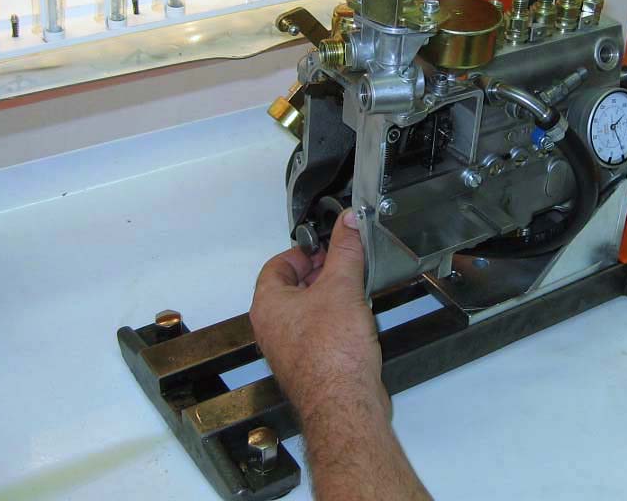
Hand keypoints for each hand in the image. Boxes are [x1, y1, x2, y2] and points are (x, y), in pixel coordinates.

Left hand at [250, 209, 387, 426]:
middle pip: (292, 288)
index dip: (302, 251)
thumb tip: (348, 222)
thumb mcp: (342, 286)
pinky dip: (337, 322)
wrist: (345, 403)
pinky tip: (358, 320)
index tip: (324, 246)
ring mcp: (290, 349)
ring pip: (308, 312)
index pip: (277, 265)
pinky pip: (320, 333)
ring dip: (330, 298)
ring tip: (354, 289)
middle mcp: (273, 328)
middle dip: (320, 273)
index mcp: (268, 305)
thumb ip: (346, 249)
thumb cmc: (331, 355)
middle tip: (343, 263)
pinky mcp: (311, 365)